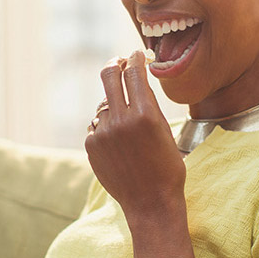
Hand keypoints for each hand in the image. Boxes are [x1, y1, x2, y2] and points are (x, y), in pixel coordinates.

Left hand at [84, 50, 185, 218]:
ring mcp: (103, 132)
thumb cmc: (167, 168)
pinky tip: (119, 145)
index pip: (134, 72)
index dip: (135, 59)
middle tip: (119, 63)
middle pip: (109, 75)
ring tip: (128, 127)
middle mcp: (121, 120)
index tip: (136, 54)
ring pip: (104, 104)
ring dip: (114, 106)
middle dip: (115, 65)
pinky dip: (106, 128)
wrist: (150, 203)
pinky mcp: (91, 145)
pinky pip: (97, 125)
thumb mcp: (166, 131)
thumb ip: (148, 104)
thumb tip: (136, 78)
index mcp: (145, 114)